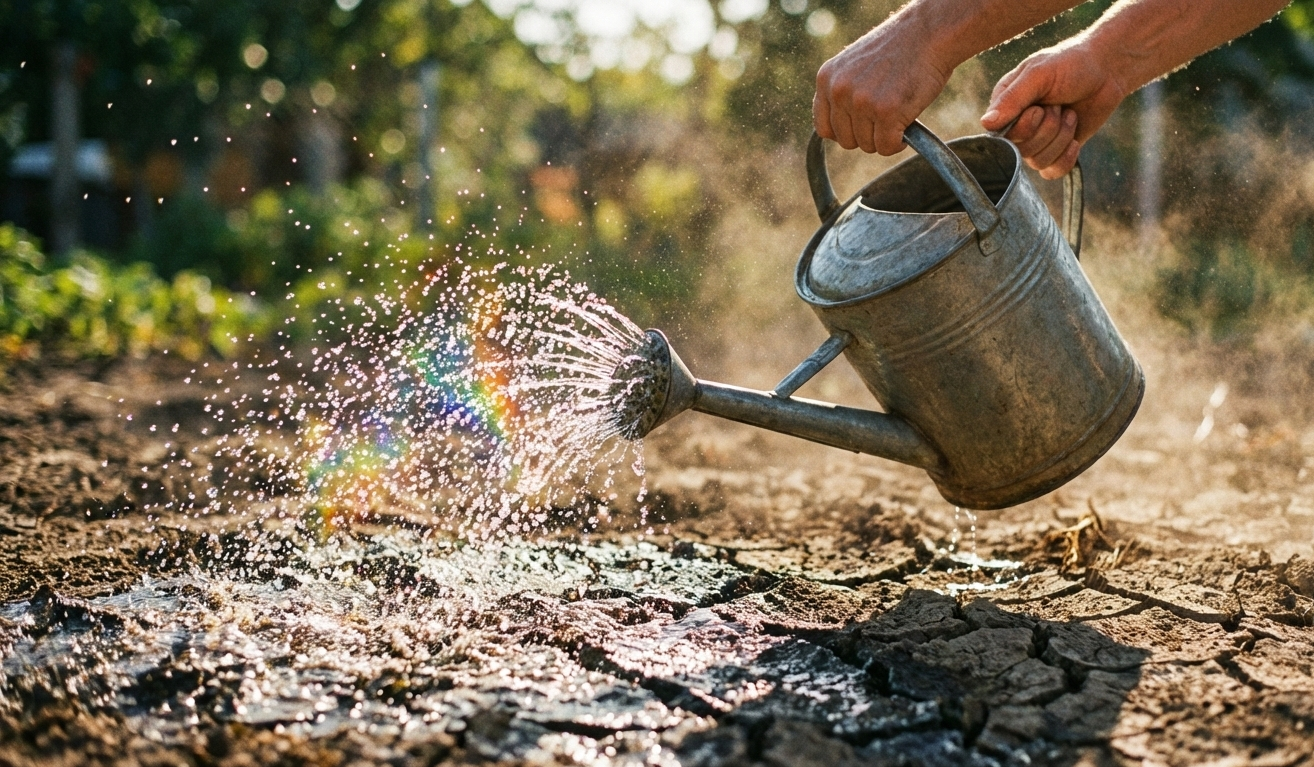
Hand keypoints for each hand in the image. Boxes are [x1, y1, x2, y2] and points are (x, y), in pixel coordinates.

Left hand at [813, 18, 953, 155]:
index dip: (844, 133)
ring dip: (885, 138)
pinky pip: (887, 146)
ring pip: (867, 145)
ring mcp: (862, 102)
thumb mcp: (855, 65)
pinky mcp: (886, 112)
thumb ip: (843, 91)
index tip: (861, 128)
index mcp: (827, 78)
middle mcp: (839, 91)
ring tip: (898, 115)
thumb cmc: (898, 49)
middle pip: (846, 141)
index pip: (824, 127)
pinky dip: (898, 143)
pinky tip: (907, 126)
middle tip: (885, 120)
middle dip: (867, 135)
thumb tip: (841, 126)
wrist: (928, 33)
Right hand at [981, 41, 1127, 178]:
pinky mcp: (1056, 151)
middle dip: (1048, 129)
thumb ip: (1012, 99)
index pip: (1001, 136)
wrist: (1106, 70)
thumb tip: (986, 124)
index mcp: (1005, 106)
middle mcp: (1016, 126)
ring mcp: (1036, 141)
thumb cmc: (1070, 64)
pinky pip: (1051, 172)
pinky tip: (1075, 141)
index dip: (1024, 128)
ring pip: (1038, 162)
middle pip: (1021, 151)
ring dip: (1061, 138)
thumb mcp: (1038, 74)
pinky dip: (1065, 159)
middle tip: (1060, 106)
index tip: (1040, 107)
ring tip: (1070, 115)